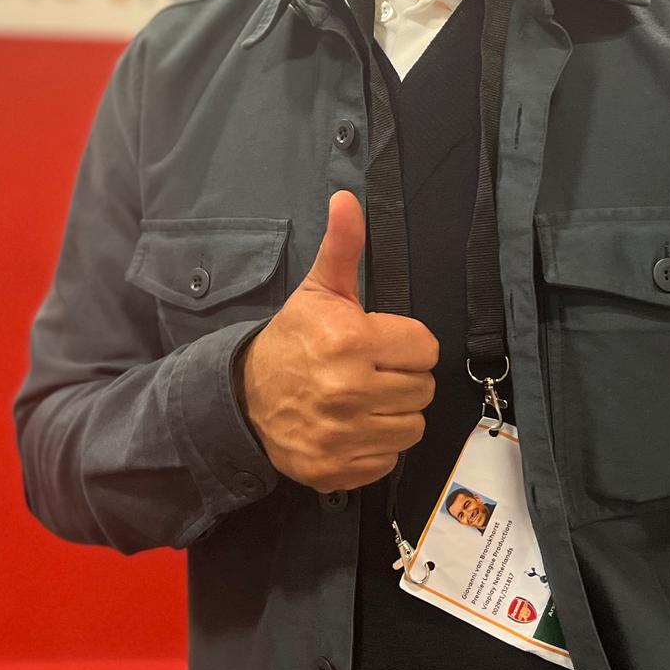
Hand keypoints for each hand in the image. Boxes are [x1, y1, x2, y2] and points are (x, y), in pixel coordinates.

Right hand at [237, 191, 437, 492]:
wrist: (244, 397)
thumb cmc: (292, 340)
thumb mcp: (319, 291)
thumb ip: (342, 247)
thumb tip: (346, 199)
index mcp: (351, 341)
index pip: (426, 349)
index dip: (407, 344)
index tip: (380, 344)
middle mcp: (349, 391)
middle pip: (423, 389)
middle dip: (401, 378)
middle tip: (370, 372)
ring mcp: (342, 435)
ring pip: (412, 427)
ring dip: (394, 414)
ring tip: (365, 400)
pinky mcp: (336, 470)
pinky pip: (389, 461)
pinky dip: (376, 447)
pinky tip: (353, 428)